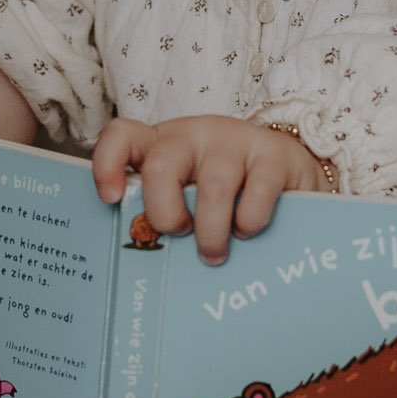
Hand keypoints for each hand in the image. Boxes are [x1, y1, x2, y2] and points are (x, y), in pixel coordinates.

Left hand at [92, 115, 325, 263]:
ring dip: (211, 231)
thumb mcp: (190, 194)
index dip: (107, 165)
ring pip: (213, 185)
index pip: (122, 136)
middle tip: (180, 236)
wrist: (289, 171)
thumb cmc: (226, 191)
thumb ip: (168, 211)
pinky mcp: (274, 153)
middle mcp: (194, 135)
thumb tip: (148, 262)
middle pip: (161, 167)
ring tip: (215, 254)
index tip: (111, 199)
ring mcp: (235, 140)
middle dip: (165, 214)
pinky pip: (258, 190)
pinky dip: (250, 219)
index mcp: (163, 145)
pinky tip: (248, 231)